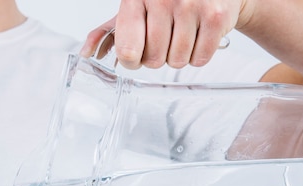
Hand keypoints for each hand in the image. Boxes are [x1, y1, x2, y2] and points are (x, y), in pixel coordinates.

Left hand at [81, 0, 250, 69]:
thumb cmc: (167, 0)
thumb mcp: (133, 9)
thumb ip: (108, 32)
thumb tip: (87, 53)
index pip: (128, 51)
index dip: (132, 60)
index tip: (136, 54)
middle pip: (154, 60)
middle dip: (158, 57)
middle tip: (164, 39)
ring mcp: (191, 6)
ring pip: (177, 61)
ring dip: (179, 56)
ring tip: (182, 35)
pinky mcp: (215, 16)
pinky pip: (199, 58)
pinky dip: (199, 54)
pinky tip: (197, 36)